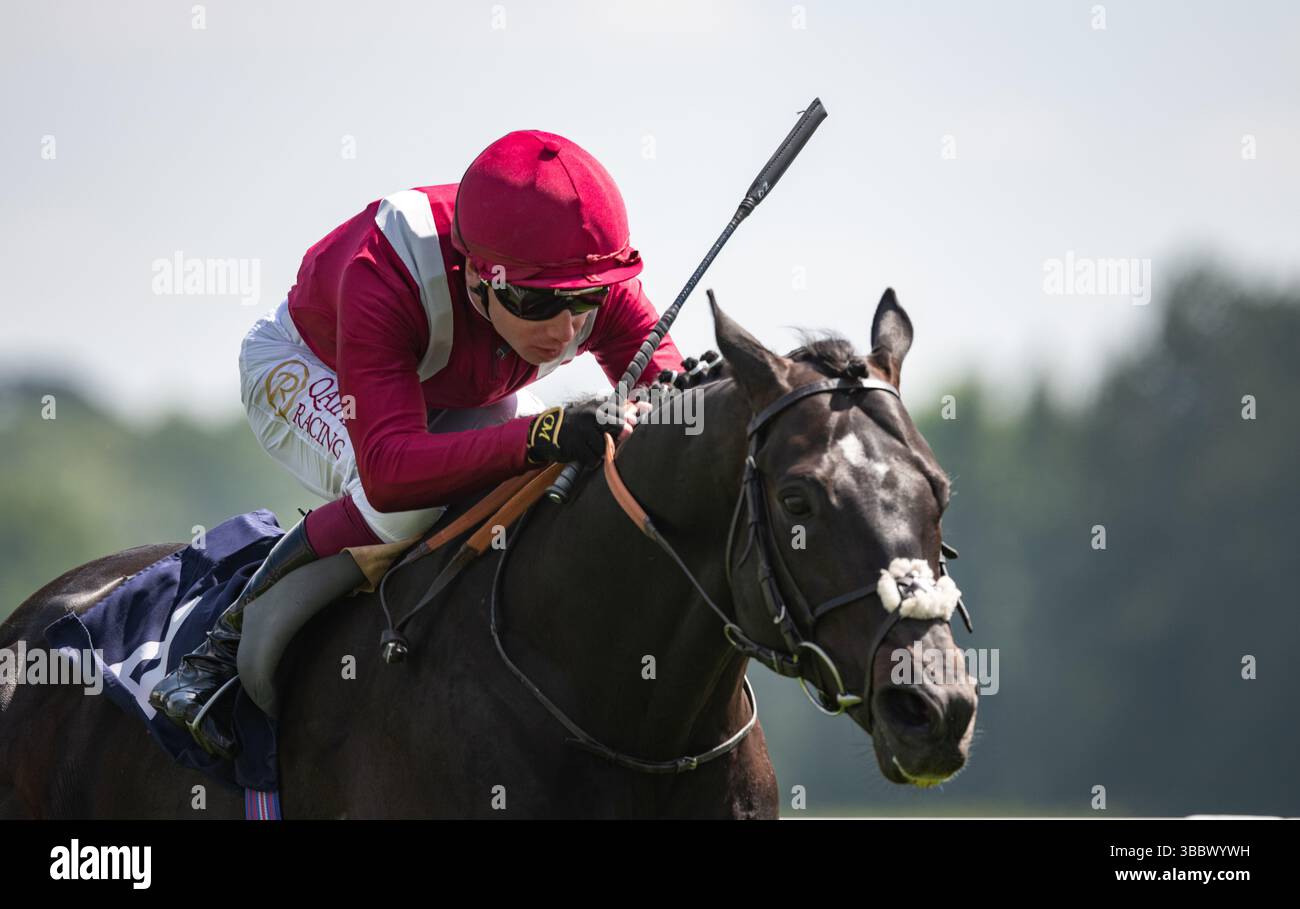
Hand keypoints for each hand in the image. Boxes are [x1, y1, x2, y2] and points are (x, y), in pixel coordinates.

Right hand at [526, 399, 651, 465]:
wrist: (549, 430)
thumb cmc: (579, 422)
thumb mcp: (595, 412)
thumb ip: (620, 412)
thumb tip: (647, 406)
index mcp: (598, 405)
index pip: (621, 411)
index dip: (628, 421)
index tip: (631, 425)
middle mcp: (591, 415)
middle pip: (616, 426)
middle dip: (619, 434)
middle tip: (616, 437)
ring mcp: (582, 430)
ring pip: (605, 446)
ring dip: (601, 451)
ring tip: (593, 447)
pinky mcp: (575, 445)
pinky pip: (593, 458)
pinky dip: (592, 460)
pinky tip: (586, 455)